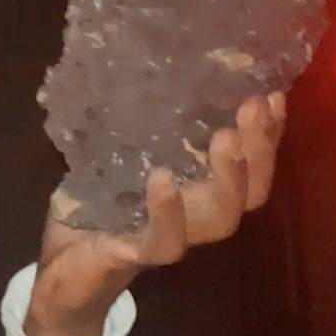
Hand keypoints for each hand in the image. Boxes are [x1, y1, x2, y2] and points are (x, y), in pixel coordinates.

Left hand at [23, 92, 287, 335]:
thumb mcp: (118, 159)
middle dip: (260, 149)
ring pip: (220, 218)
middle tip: (255, 105)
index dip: (268, 134)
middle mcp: (196, 217)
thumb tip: (144, 64)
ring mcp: (173, 238)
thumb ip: (137, 125)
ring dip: (229, 178)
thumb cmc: (94, 209)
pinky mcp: (136, 254)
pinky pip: (164, 241)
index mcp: (199, 192)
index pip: (250, 165)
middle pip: (251, 192)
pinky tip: (162, 179)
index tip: (273, 94)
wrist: (62, 271)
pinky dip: (167, 211)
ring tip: (226, 138)